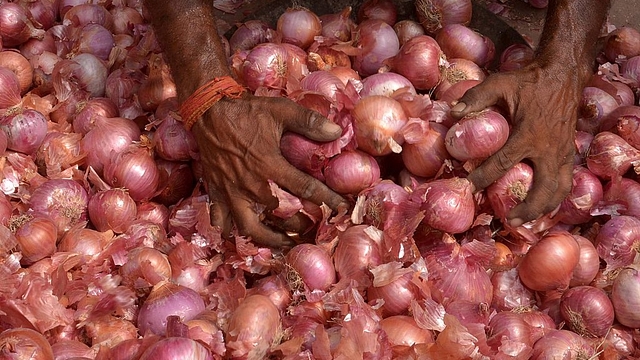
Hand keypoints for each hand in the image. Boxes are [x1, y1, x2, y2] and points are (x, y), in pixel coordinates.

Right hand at [191, 93, 347, 248]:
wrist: (208, 112)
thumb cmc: (246, 111)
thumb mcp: (280, 110)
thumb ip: (309, 122)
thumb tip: (337, 132)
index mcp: (270, 166)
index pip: (306, 189)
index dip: (328, 200)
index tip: (342, 209)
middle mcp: (252, 185)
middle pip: (282, 217)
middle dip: (301, 225)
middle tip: (314, 227)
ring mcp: (232, 193)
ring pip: (251, 229)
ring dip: (270, 240)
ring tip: (284, 242)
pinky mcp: (216, 194)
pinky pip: (222, 222)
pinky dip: (231, 233)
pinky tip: (243, 237)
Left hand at [450, 63, 581, 225]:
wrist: (564, 75)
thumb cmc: (529, 81)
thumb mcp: (500, 84)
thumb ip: (476, 97)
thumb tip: (452, 112)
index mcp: (528, 134)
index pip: (502, 163)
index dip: (483, 177)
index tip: (468, 188)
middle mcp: (548, 149)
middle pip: (542, 190)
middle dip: (526, 209)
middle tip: (508, 221)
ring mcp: (562, 153)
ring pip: (559, 191)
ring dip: (543, 209)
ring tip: (525, 220)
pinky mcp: (568, 153)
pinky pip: (565, 182)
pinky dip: (555, 198)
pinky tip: (542, 207)